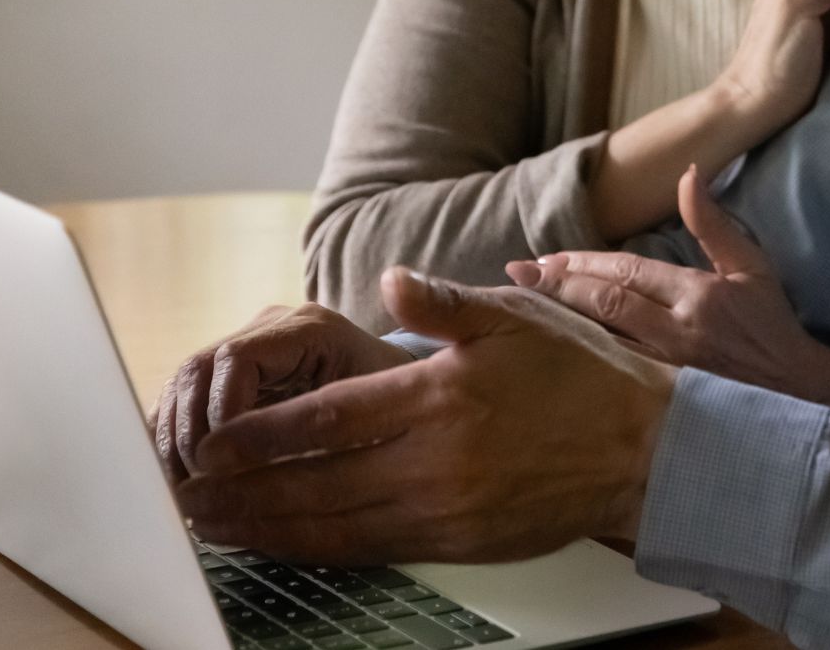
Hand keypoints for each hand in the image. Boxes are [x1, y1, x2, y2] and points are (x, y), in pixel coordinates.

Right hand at [147, 302, 411, 483]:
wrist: (411, 391)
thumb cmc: (403, 406)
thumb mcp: (380, 415)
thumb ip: (329, 431)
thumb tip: (261, 477)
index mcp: (310, 329)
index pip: (237, 358)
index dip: (216, 412)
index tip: (212, 464)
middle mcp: (272, 329)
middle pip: (200, 368)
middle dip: (186, 432)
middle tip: (189, 487)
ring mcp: (249, 347)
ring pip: (185, 383)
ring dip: (172, 439)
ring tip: (179, 491)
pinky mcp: (234, 375)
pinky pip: (187, 399)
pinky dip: (173, 437)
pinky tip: (174, 478)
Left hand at [175, 269, 675, 564]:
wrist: (643, 450)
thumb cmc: (578, 376)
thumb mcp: (513, 315)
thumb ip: (442, 303)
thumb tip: (391, 280)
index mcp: (438, 396)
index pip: (326, 418)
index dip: (260, 434)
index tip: (209, 442)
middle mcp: (433, 460)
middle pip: (314, 483)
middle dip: (242, 493)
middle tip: (186, 496)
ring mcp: (443, 509)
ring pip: (334, 527)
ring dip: (267, 529)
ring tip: (216, 526)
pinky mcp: (458, 543)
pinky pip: (372, 549)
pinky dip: (319, 550)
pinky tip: (287, 544)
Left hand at [510, 165, 825, 401]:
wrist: (792, 381)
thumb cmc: (770, 316)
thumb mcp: (750, 262)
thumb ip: (712, 221)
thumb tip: (688, 174)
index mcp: (697, 297)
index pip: (629, 275)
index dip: (584, 265)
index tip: (547, 257)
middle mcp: (676, 331)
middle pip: (606, 305)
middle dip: (559, 288)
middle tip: (519, 275)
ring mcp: (667, 361)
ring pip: (603, 335)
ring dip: (562, 316)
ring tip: (526, 300)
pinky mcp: (664, 380)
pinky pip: (614, 359)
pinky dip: (582, 343)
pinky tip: (557, 335)